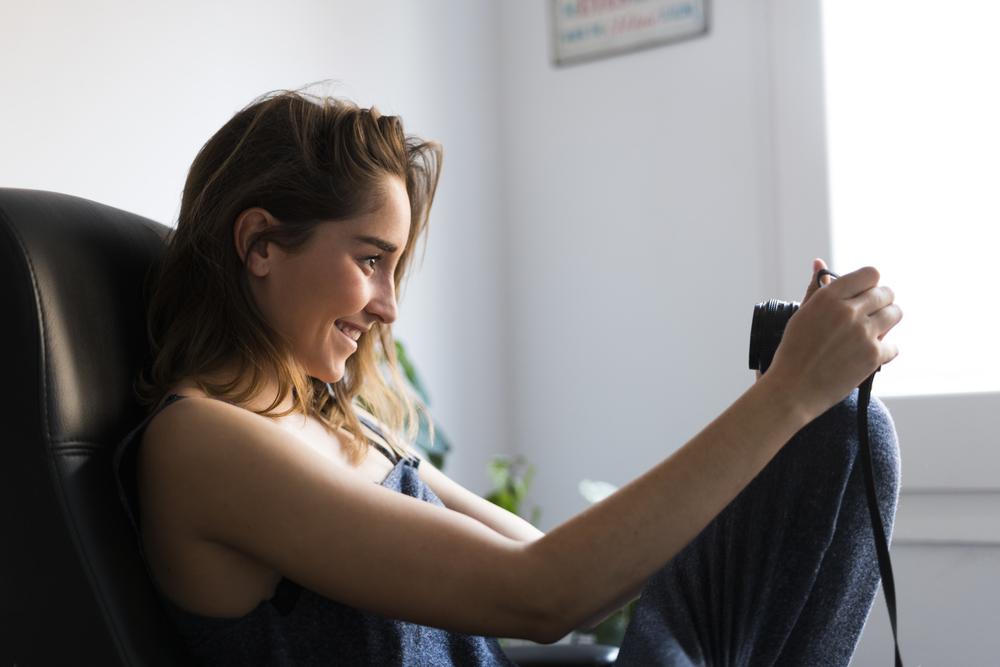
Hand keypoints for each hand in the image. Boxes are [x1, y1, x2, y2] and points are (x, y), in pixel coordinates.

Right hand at [763, 263, 902, 419]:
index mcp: (829, 296)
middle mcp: (849, 310)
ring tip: (873, 332)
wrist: (793, 389)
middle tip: (871, 315)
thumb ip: (815, 288)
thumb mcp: (801, 314)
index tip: (865, 294)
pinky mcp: (873, 355)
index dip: (870, 284)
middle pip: (886, 293)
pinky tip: (868, 355)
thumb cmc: (793, 351)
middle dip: (882, 302)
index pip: (870, 274)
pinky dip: (884, 351)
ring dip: (888, 322)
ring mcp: (864, 333)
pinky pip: (894, 346)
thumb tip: (819, 263)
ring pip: (895, 314)